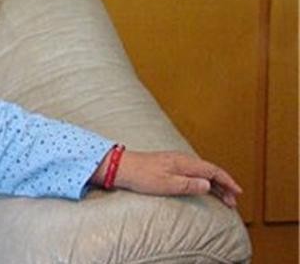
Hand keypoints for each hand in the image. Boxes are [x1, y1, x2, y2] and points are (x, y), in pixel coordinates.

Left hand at [92, 149, 241, 208]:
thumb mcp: (167, 184)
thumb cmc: (143, 176)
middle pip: (210, 171)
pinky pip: (194, 172)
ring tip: (222, 198)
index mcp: (185, 162)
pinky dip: (203, 181)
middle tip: (232, 202)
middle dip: (224, 186)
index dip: (228, 181)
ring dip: (214, 185)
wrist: (123, 167)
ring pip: (202, 172)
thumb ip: (189, 184)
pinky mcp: (170, 165)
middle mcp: (183, 159)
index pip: (213, 170)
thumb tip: (208, 185)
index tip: (238, 193)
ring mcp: (176, 161)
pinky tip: (204, 188)